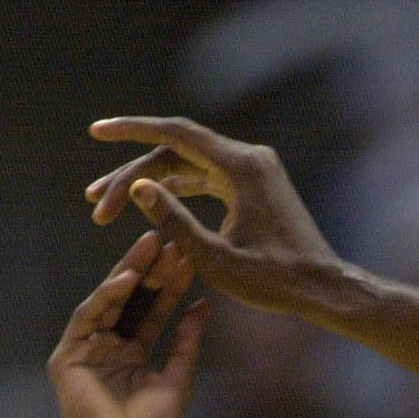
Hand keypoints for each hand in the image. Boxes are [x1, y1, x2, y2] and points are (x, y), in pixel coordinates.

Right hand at [49, 232, 207, 417]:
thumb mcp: (178, 380)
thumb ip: (187, 343)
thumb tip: (204, 305)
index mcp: (133, 352)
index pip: (154, 310)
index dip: (171, 284)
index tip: (189, 257)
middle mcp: (108, 345)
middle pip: (131, 299)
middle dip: (150, 268)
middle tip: (169, 237)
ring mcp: (86, 348)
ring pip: (109, 300)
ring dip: (130, 272)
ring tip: (152, 245)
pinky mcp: (68, 355)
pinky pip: (88, 317)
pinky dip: (107, 296)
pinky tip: (128, 278)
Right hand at [86, 116, 337, 314]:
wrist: (324, 287)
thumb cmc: (276, 279)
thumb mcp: (215, 259)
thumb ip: (174, 221)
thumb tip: (138, 188)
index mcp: (242, 167)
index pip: (175, 134)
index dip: (132, 130)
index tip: (97, 131)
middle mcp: (250, 158)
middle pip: (176, 152)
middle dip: (132, 174)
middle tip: (94, 202)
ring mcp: (254, 170)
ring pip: (188, 165)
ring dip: (150, 183)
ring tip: (107, 206)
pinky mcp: (255, 186)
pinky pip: (207, 177)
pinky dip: (177, 189)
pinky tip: (149, 204)